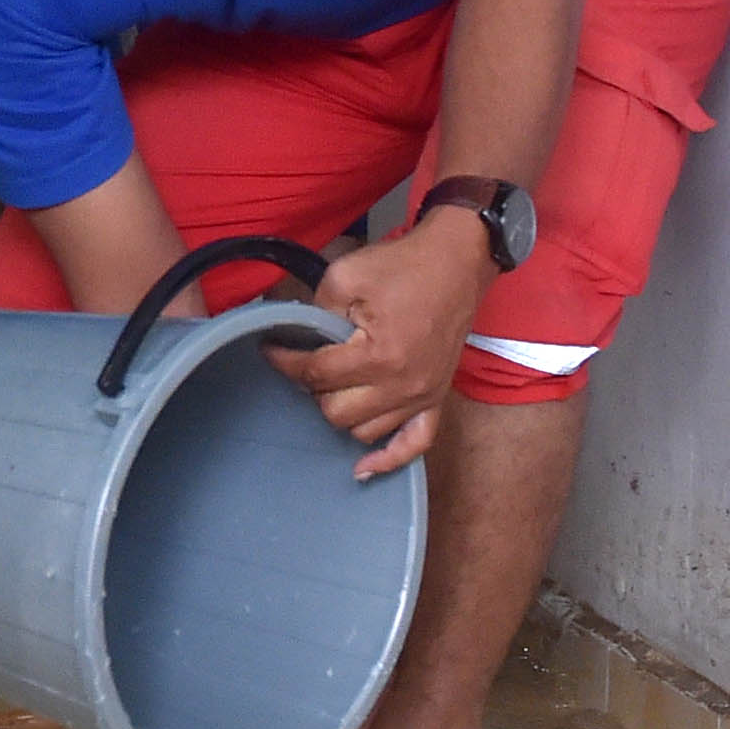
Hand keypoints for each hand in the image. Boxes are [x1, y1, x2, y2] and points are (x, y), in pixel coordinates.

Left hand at [276, 218, 490, 477]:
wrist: (457, 260)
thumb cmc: (404, 266)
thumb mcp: (346, 276)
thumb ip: (316, 312)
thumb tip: (298, 339)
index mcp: (379, 355)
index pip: (316, 375)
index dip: (285, 362)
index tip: (272, 350)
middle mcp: (403, 385)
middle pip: (336, 413)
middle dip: (314, 390)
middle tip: (309, 366)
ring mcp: (423, 396)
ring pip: (365, 432)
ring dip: (343, 413)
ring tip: (333, 388)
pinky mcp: (437, 398)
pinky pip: (414, 445)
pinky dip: (388, 459)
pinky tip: (362, 468)